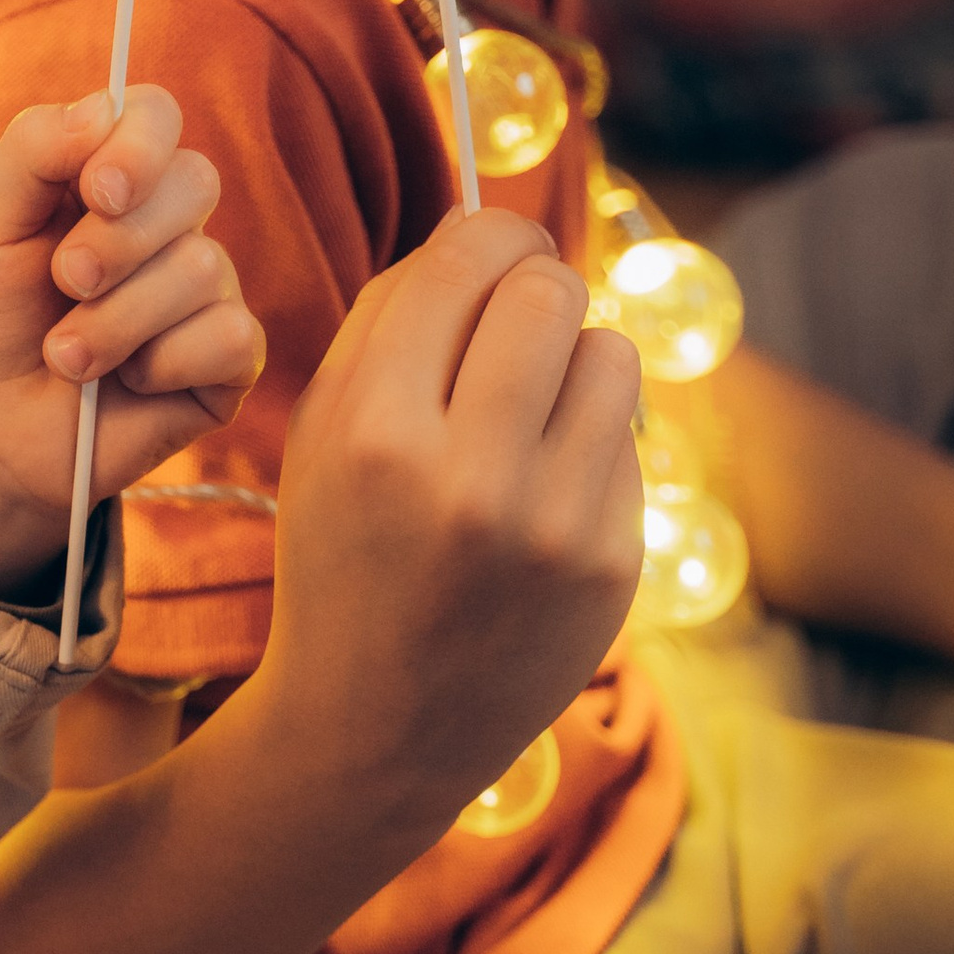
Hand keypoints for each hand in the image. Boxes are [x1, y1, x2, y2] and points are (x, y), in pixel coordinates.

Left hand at [0, 86, 261, 594]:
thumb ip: (33, 150)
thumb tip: (104, 108)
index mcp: (114, 176)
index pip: (156, 115)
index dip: (137, 145)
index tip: (94, 192)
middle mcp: (172, 223)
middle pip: (194, 182)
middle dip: (118, 241)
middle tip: (64, 282)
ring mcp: (208, 290)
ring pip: (202, 267)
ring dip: (116, 321)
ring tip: (67, 357)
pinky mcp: (230, 360)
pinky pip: (231, 336)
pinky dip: (161, 365)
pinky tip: (127, 384)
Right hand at [253, 208, 640, 831]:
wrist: (377, 727)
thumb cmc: (342, 553)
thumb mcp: (324, 430)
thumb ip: (390, 316)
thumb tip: (482, 226)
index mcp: (375, 432)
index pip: (465, 262)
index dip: (488, 232)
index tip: (491, 244)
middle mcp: (470, 476)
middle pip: (550, 290)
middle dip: (534, 284)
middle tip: (514, 314)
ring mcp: (553, 527)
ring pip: (612, 352)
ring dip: (574, 357)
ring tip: (531, 403)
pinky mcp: (612, 566)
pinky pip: (628, 438)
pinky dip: (590, 439)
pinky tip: (542, 486)